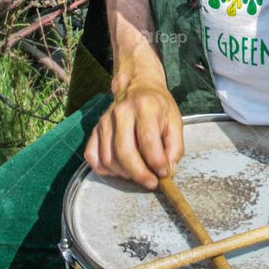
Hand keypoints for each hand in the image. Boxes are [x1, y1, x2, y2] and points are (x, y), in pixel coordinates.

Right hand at [84, 63, 183, 187]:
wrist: (138, 86)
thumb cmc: (158, 105)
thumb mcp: (175, 121)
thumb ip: (175, 147)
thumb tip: (167, 171)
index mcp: (144, 108)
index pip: (148, 141)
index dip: (157, 163)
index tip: (164, 173)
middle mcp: (121, 113)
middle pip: (124, 152)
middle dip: (139, 174)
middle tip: (151, 183)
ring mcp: (105, 121)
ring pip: (108, 158)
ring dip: (125, 174)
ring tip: (139, 175)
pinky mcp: (95, 129)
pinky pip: (93, 156)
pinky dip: (105, 169)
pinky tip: (120, 170)